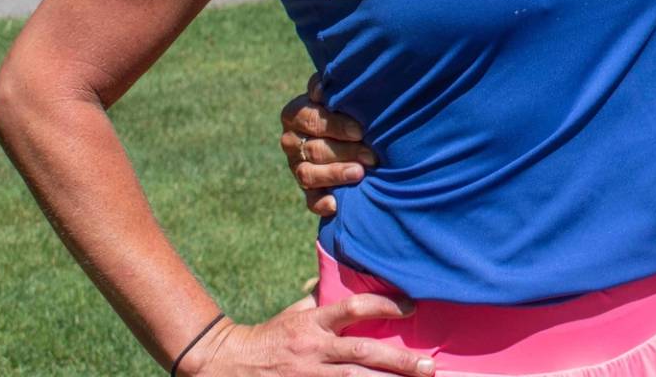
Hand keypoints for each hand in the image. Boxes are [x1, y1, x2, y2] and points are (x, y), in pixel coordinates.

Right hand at [186, 294, 432, 375]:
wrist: (228, 364)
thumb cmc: (269, 337)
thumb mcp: (296, 315)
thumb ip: (324, 306)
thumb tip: (352, 287)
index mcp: (314, 322)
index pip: (353, 307)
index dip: (384, 304)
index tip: (410, 307)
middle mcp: (314, 349)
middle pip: (362, 352)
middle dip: (398, 361)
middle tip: (428, 367)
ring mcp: (308, 375)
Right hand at [279, 76, 375, 218]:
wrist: (356, 129)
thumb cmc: (350, 104)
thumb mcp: (342, 92)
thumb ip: (334, 86)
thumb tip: (323, 86)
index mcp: (297, 113)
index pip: (309, 118)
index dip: (334, 125)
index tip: (360, 131)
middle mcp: (292, 140)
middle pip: (312, 148)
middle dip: (344, 152)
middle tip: (371, 156)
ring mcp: (297, 165)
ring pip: (308, 174)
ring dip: (334, 174)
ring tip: (360, 174)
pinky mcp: (308, 188)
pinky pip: (309, 199)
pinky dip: (321, 202)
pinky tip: (336, 204)